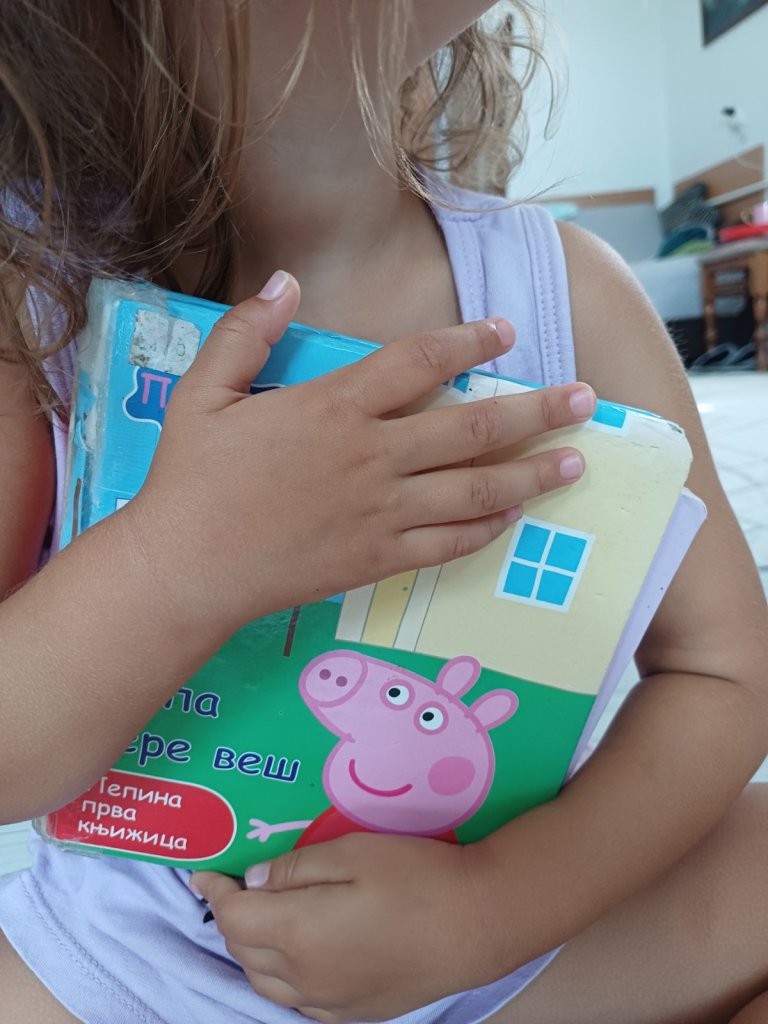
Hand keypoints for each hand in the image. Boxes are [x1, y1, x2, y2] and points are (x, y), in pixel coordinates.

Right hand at [127, 270, 594, 634]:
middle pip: (472, 426)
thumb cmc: (190, 479)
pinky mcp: (378, 559)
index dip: (469, 341)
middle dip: (536, 410)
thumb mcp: (201, 392)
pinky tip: (513, 517)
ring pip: (475, 489)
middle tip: (587, 401)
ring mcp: (381, 512)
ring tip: (575, 462)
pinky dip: (485, 529)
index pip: (418, 361)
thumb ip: (246, 332)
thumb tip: (285, 281)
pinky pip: (448, 542)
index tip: (507, 332)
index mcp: (332, 407)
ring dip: (531, 474)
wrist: (186, 568)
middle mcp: (371, 456)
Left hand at [191, 833, 504, 1021]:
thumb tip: (255, 880)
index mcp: (299, 934)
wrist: (479, 922)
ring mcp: (330, 1004)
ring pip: (265, 981)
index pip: (233, 916)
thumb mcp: (353, 851)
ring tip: (264, 914)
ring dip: (252, 948)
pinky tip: (299, 950)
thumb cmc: (417, 876)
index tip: (205, 871)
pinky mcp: (354, 1014)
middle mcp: (306, 979)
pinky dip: (282, 974)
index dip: (214, 890)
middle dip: (231, 916)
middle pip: (243, 950)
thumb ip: (295, 866)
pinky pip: (297, 1000)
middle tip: (239, 884)